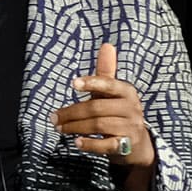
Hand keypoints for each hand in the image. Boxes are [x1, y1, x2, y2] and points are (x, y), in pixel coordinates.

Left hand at [53, 43, 152, 168]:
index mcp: (126, 92)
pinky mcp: (127, 145)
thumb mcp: (113, 93)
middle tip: (53, 118)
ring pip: (99, 125)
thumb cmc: (119, 113)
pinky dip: (91, 144)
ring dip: (75, 127)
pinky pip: (107, 145)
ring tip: (60, 129)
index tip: (73, 83)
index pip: (109, 84)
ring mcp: (130, 127)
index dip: (92, 83)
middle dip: (72, 112)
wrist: (138, 144)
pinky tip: (77, 142)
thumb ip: (106, 72)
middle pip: (96, 108)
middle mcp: (131, 108)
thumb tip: (106, 45)